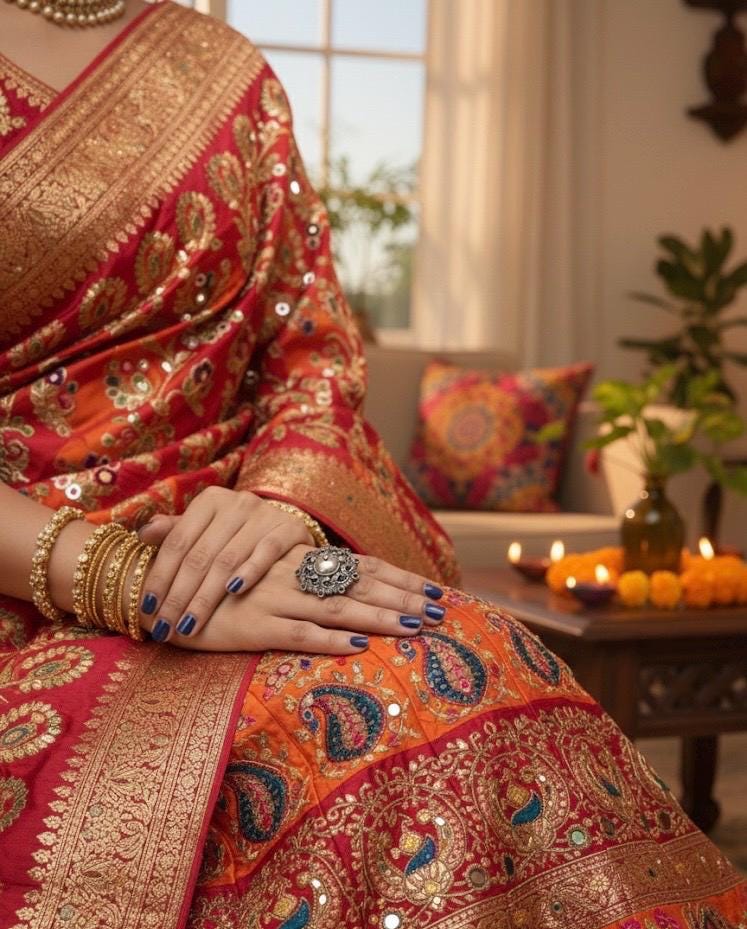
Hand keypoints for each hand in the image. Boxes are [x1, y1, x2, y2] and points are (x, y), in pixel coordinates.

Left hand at [137, 487, 314, 639]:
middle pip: (200, 555)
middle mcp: (237, 503)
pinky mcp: (289, 528)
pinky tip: (234, 593)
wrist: (289, 530)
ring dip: (206, 596)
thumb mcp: (206, 529)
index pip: (177, 541)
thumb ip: (176, 531)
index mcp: (210, 500)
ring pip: (227, 559)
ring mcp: (264, 514)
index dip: (160, 575)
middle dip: (179, 596)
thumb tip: (143, 534)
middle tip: (165, 626)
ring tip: (189, 624)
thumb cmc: (238, 535)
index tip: (147, 607)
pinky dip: (250, 571)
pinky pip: (267, 552)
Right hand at [141, 544, 447, 652]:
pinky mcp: (253, 626)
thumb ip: (295, 579)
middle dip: (401, 598)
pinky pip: (299, 634)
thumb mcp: (260, 578)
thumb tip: (335, 586)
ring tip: (414, 627)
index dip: (396, 579)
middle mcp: (294, 577)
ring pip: (338, 610)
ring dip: (379, 619)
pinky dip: (330, 641)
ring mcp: (275, 600)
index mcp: (298, 563)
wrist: (161, 588)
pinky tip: (359, 648)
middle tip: (439, 610)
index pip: (358, 567)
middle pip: (359, 587)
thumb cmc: (215, 586)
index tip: (431, 590)